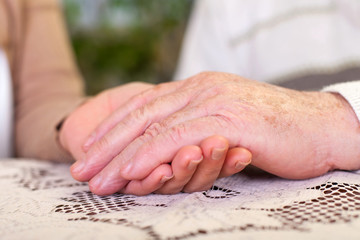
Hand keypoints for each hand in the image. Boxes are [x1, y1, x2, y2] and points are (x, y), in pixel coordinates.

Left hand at [82, 72, 359, 193]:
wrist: (320, 125)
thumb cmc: (276, 129)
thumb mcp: (229, 120)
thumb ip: (200, 125)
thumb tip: (176, 143)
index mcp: (199, 87)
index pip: (146, 107)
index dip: (115, 129)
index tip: (94, 151)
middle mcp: (200, 89)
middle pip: (141, 117)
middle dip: (107, 145)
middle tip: (83, 168)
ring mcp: (212, 101)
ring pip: (153, 128)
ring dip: (121, 156)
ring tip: (96, 179)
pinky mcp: (225, 118)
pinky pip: (176, 138)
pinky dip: (149, 156)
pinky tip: (129, 173)